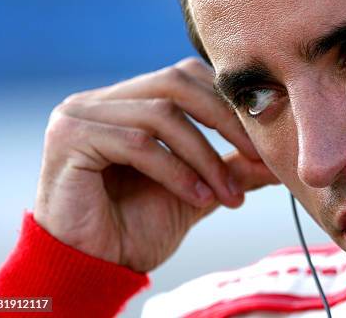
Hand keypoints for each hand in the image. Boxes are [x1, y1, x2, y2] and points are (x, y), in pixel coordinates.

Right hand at [33, 58, 277, 271]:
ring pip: (162, 114)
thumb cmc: (137, 228)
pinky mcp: (69, 137)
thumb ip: (230, 168)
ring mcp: (80, 114)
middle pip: (175, 82)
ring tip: (226, 194)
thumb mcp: (196, 191)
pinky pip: (138, 143)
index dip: (226, 103)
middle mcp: (101, 100)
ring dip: (205, 156)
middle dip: (224, 120)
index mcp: (127, 102)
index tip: (261, 141)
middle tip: (257, 157)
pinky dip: (177, 171)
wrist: (93, 268)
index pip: (185, 77)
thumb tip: (276, 161)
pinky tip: (197, 198)